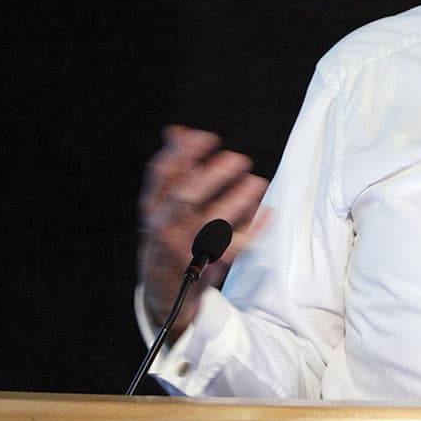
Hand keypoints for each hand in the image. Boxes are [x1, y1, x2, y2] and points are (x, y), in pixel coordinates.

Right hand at [138, 125, 269, 336]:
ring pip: (211, 225)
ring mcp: (184, 248)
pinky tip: (268, 212)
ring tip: (257, 183)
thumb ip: (173, 169)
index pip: (161, 173)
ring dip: (236, 202)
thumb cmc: (169, 233)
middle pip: (185, 197)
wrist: (165, 290)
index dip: (184, 151)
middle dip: (212, 176)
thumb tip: (176, 130)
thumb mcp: (161, 205)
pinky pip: (233, 248)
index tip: (210, 138)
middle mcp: (164, 227)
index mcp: (152, 207)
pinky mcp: (206, 267)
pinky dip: (253, 230)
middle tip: (239, 159)